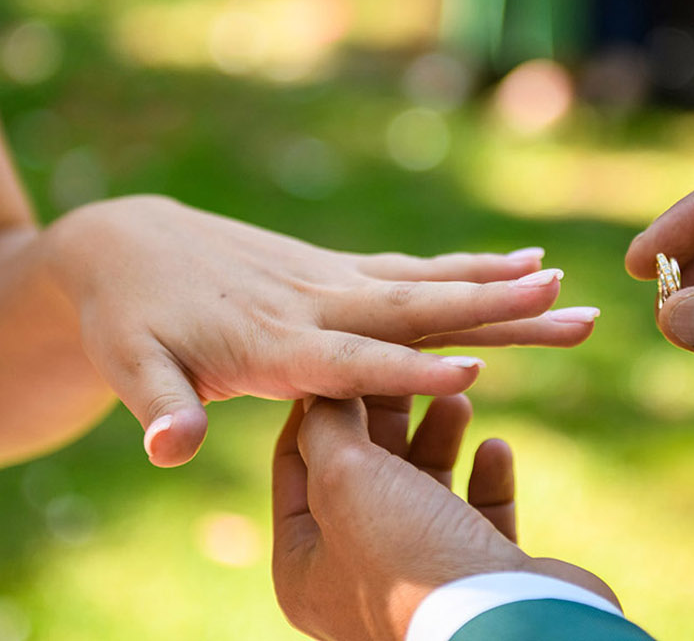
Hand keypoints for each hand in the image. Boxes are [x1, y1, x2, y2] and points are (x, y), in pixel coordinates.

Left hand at [42, 195, 597, 466]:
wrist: (129, 244)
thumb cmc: (128, 318)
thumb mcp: (129, 364)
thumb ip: (159, 405)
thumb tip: (170, 450)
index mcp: (272, 343)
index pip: (350, 362)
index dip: (408, 371)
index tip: (474, 370)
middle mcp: (315, 305)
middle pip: (415, 311)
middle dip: (493, 313)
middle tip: (565, 308)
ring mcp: (332, 283)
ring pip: (428, 286)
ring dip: (497, 286)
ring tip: (563, 283)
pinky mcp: (339, 272)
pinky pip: (415, 273)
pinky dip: (468, 269)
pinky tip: (519, 264)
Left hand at [272, 395, 616, 640]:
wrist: (503, 624)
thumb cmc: (409, 555)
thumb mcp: (346, 479)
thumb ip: (329, 428)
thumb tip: (325, 389)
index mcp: (306, 565)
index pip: (297, 465)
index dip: (320, 407)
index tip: (347, 355)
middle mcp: (358, 575)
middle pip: (364, 472)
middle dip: (387, 415)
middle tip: (408, 363)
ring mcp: (420, 576)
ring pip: (423, 488)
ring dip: (439, 437)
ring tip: (458, 398)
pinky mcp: (479, 575)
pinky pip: (477, 514)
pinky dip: (484, 476)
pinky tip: (496, 446)